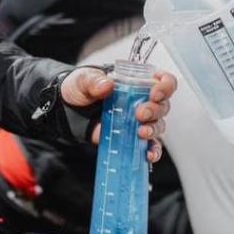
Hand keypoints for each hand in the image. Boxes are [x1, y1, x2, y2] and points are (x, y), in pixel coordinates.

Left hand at [60, 68, 175, 162]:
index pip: (163, 80)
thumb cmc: (80, 90)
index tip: (154, 93)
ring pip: (158, 125)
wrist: (68, 111)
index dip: (165, 85)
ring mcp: (139, 121)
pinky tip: (148, 154)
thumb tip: (106, 85)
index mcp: (136, 82)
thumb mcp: (83, 80)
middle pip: (163, 105)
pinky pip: (150, 146)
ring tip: (141, 132)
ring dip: (153, 129)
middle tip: (140, 113)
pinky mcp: (132, 138)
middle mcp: (143, 101)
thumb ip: (93, 81)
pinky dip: (153, 151)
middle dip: (155, 110)